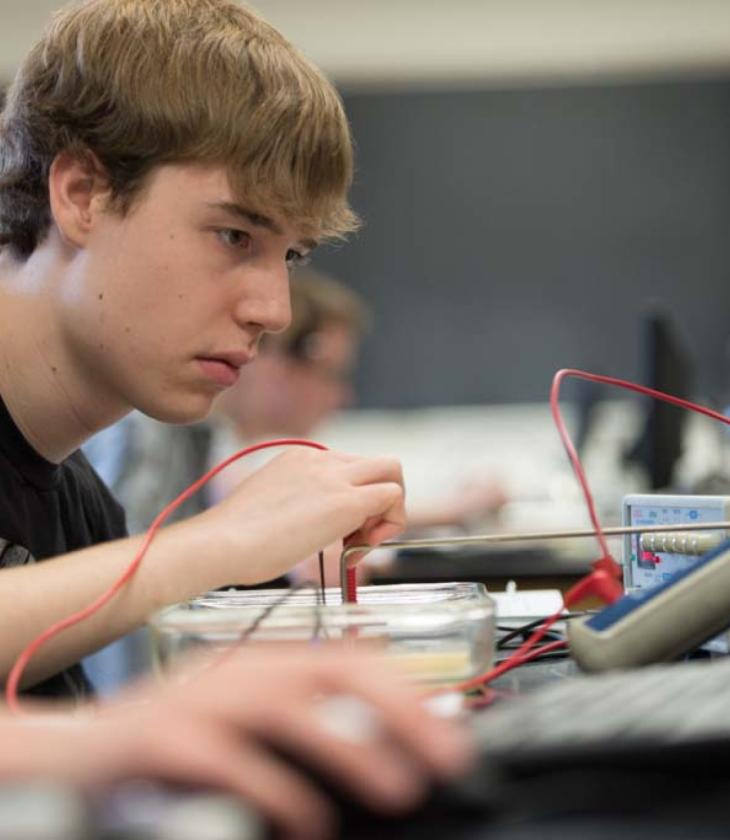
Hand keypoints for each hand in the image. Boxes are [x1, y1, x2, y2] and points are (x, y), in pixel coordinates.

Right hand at [9, 646, 472, 839]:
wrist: (82, 750)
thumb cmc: (176, 740)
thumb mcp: (245, 716)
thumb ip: (304, 714)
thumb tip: (377, 727)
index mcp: (262, 665)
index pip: (348, 659)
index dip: (404, 689)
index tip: (452, 724)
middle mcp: (238, 671)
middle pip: (331, 670)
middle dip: (397, 708)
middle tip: (446, 755)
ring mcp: (202, 699)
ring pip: (288, 706)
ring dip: (349, 745)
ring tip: (397, 788)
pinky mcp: (166, 739)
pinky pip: (231, 760)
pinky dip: (277, 789)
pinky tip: (309, 822)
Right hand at [194, 448, 405, 585]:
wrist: (221, 543)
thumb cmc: (233, 538)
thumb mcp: (270, 505)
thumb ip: (297, 504)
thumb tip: (313, 523)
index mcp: (300, 457)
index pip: (349, 469)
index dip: (354, 501)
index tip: (340, 533)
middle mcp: (320, 460)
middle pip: (377, 464)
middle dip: (380, 499)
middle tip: (360, 536)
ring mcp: (334, 477)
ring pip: (392, 471)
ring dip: (388, 510)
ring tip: (359, 544)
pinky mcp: (346, 500)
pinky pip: (393, 496)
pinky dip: (390, 523)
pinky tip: (360, 548)